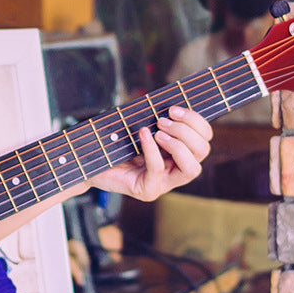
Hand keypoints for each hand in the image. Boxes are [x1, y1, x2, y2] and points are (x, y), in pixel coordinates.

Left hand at [89, 106, 212, 202]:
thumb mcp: (139, 126)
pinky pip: (158, 169)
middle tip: (163, 120)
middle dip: (187, 130)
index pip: (204, 138)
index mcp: (179, 152)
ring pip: (191, 168)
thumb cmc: (115, 144)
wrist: (89, 164)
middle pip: (203, 150)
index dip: (196, 121)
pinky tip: (143, 134)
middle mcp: (176, 169)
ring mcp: (164, 183)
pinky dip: (152, 149)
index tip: (174, 108)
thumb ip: (157, 118)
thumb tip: (169, 102)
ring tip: (157, 131)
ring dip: (178, 144)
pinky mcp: (148, 190)